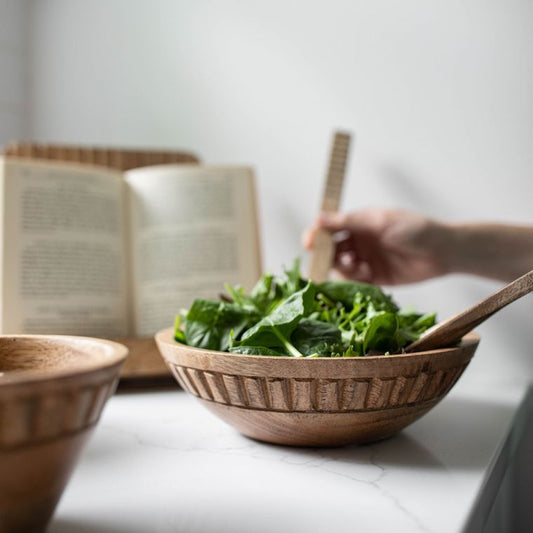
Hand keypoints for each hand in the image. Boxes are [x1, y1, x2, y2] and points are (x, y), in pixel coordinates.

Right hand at [303, 208, 449, 284]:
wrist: (443, 252)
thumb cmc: (414, 229)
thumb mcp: (379, 222)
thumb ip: (349, 222)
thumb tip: (318, 217)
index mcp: (358, 223)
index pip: (329, 228)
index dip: (316, 234)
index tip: (308, 242)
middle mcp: (359, 241)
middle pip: (331, 249)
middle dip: (325, 254)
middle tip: (324, 259)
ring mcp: (366, 259)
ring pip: (341, 266)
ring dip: (342, 265)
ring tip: (354, 263)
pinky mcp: (374, 278)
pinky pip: (355, 280)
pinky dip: (354, 278)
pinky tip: (364, 272)